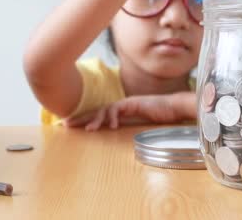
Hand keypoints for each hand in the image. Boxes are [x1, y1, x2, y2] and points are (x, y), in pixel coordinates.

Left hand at [63, 92, 196, 130]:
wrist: (176, 108)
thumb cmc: (160, 118)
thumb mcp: (140, 126)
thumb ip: (128, 128)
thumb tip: (116, 138)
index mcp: (120, 112)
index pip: (99, 115)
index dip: (85, 120)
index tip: (71, 126)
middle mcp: (121, 106)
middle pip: (96, 111)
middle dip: (81, 117)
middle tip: (65, 125)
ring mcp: (127, 103)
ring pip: (105, 109)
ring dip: (95, 119)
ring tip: (88, 129)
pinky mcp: (133, 103)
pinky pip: (119, 109)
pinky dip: (113, 116)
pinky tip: (111, 126)